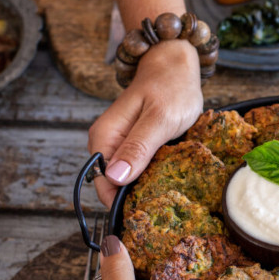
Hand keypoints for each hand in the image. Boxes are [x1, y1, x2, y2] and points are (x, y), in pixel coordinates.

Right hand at [88, 40, 203, 206]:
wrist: (174, 64)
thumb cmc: (171, 88)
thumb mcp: (160, 118)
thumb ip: (138, 147)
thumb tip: (115, 178)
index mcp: (104, 138)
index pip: (104, 186)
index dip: (121, 204)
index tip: (146, 215)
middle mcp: (106, 144)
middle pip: (114, 186)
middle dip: (136, 199)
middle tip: (165, 208)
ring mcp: (119, 146)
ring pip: (126, 180)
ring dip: (145, 189)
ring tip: (169, 196)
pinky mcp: (133, 146)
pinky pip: (137, 170)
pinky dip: (151, 177)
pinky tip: (168, 180)